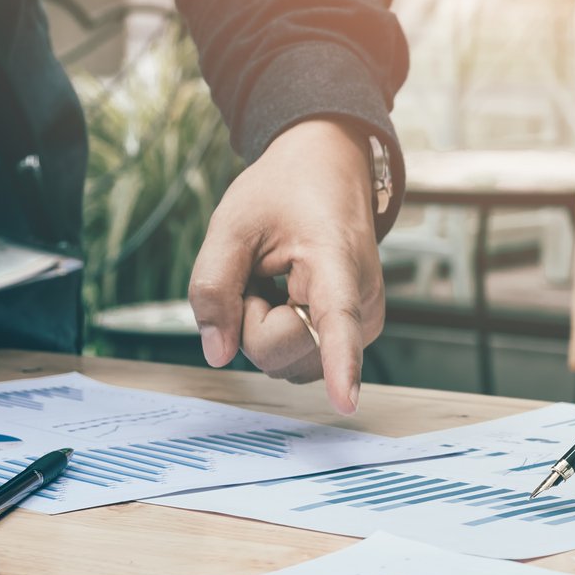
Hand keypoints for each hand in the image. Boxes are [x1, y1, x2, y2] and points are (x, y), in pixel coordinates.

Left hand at [187, 119, 383, 414]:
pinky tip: (287, 296)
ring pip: (288, 364)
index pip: (338, 321)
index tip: (347, 402)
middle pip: (281, 352)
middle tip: (261, 272)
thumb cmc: (284, 192)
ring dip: (264, 328)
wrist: (328, 172)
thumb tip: (217, 355)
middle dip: (251, 319)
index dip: (341, 364)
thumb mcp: (230, 223)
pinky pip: (298, 360)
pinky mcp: (354, 337)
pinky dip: (278, 334)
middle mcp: (361, 303)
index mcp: (336, 260)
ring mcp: (362, 325)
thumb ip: (212, 286)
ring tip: (277, 280)